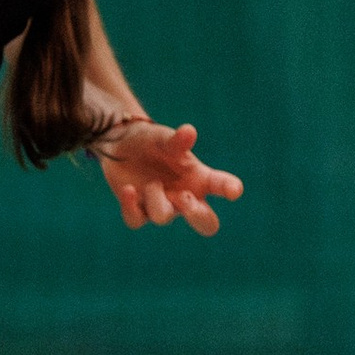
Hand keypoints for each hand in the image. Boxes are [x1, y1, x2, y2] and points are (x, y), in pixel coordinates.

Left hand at [89, 115, 242, 235]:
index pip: (221, 185)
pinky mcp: (137, 212)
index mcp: (199, 178)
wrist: (120, 145)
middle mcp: (184, 197)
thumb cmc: (152, 142)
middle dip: (198, 216)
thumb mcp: (163, 137)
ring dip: (155, 198)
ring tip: (151, 182)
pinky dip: (131, 206)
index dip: (229, 188)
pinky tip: (128, 190)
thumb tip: (189, 131)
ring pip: (163, 218)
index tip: (234, 190)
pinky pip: (136, 220)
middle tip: (184, 198)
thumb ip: (176, 140)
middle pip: (206, 223)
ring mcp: (161, 207)